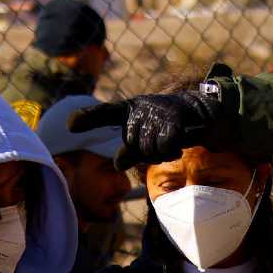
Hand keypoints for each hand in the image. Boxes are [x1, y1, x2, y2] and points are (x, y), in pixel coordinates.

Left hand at [68, 91, 222, 169]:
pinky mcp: (174, 120)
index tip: (69, 126)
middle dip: (146, 152)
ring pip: (148, 149)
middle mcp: (140, 108)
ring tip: (170, 142)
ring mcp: (157, 113)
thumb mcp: (146, 137)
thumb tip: (117, 164)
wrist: (204, 114)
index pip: (106, 113)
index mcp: (129, 109)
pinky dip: (171, 151)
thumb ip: (130, 150)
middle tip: (160, 143)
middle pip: (132, 145)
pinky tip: (178, 144)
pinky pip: (164, 147)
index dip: (88, 119)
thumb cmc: (169, 127)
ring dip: (161, 153)